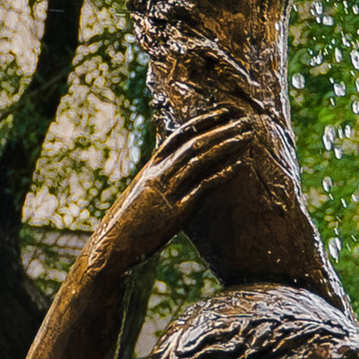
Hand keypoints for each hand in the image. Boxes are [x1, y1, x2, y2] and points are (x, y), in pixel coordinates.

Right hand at [89, 110, 266, 276]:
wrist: (112, 246)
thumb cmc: (128, 223)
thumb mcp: (140, 193)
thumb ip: (158, 180)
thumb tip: (175, 172)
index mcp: (151, 168)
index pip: (179, 136)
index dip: (203, 122)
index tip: (223, 112)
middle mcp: (159, 175)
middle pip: (194, 144)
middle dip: (221, 130)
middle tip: (244, 121)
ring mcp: (167, 192)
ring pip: (200, 160)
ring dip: (226, 146)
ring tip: (246, 137)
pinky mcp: (177, 212)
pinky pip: (203, 187)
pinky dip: (223, 174)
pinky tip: (239, 166)